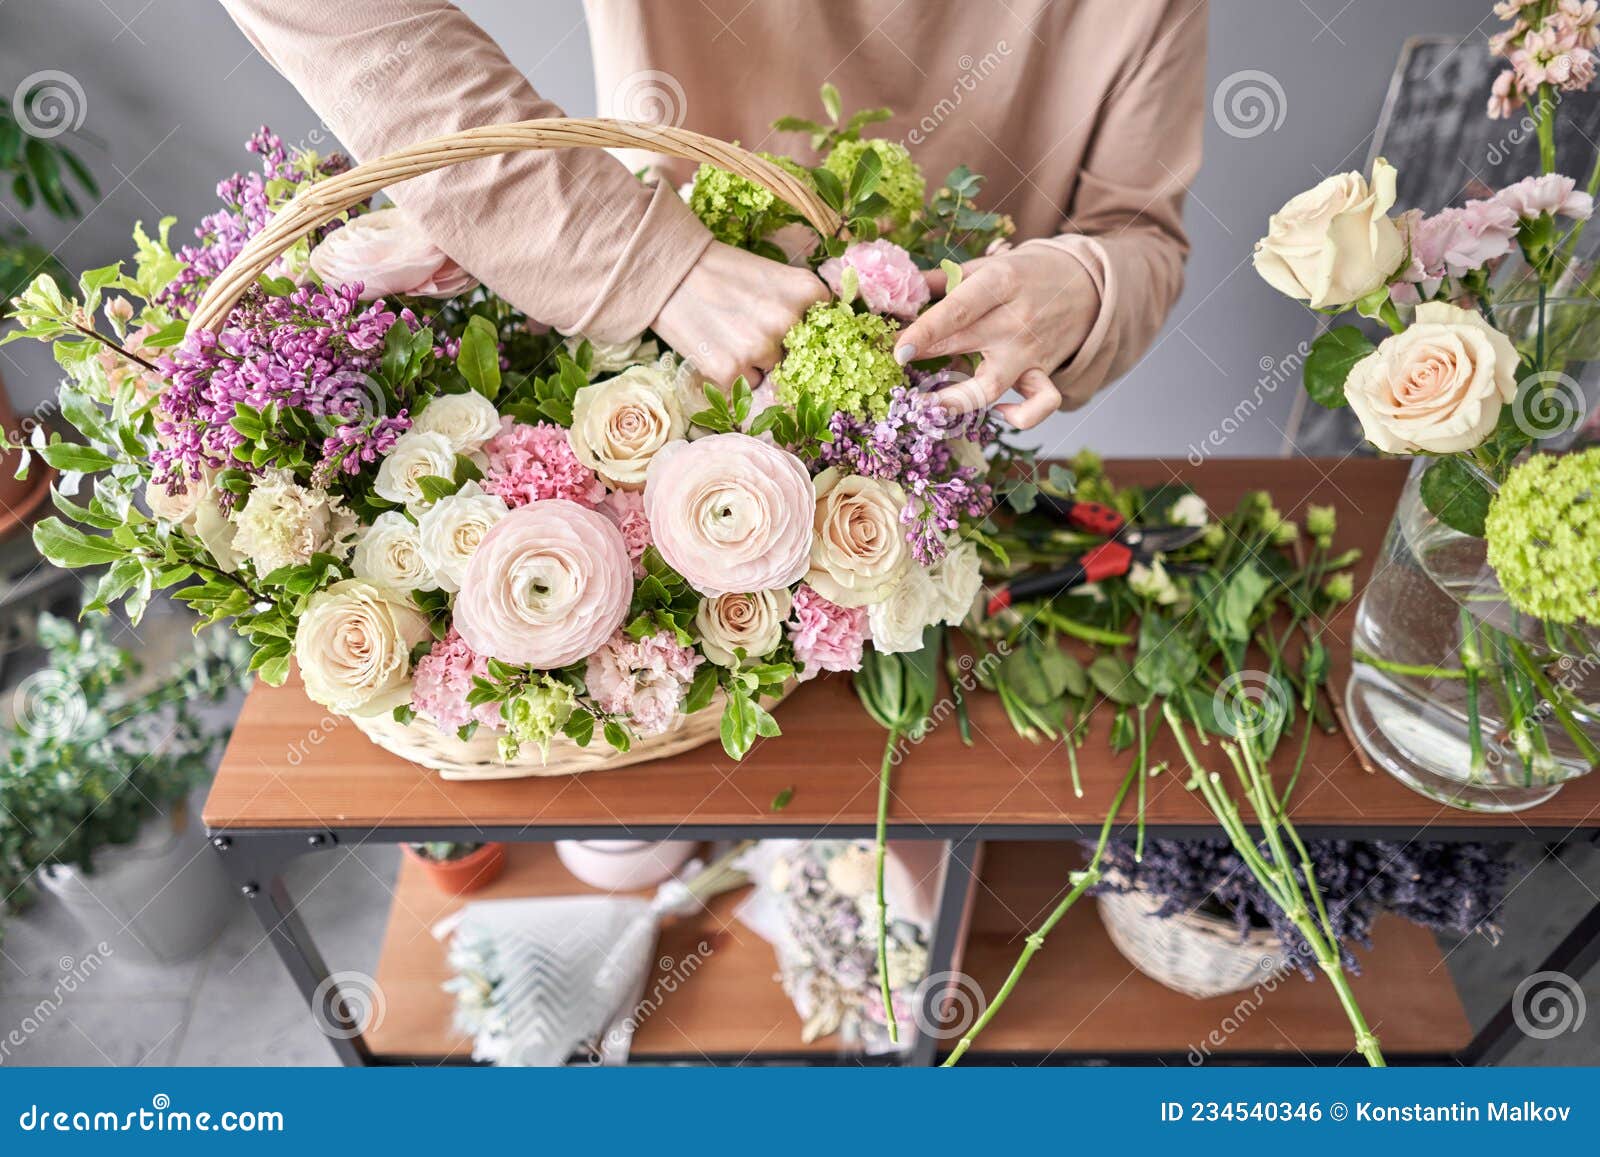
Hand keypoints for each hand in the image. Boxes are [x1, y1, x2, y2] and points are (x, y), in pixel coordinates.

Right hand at [652, 240, 829, 388]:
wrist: (670, 272)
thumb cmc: (723, 272)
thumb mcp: (774, 276)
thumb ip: (801, 304)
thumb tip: (821, 344)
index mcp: (807, 292)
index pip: (829, 330)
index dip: (811, 335)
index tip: (796, 334)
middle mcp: (789, 321)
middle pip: (801, 356)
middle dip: (781, 349)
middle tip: (751, 327)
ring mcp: (760, 349)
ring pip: (772, 372)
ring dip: (756, 362)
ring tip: (730, 333)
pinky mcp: (731, 372)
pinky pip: (745, 386)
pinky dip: (732, 373)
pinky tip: (716, 347)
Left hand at [892, 244, 1099, 427]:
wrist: (1087, 283)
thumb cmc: (1026, 273)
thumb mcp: (987, 265)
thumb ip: (943, 280)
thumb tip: (900, 291)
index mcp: (1000, 283)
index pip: (957, 310)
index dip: (924, 332)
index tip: (896, 350)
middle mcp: (1015, 320)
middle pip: (963, 344)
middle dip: (924, 358)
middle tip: (892, 367)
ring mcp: (1030, 351)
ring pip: (992, 386)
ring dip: (957, 401)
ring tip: (928, 406)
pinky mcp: (1044, 373)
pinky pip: (1040, 405)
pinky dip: (1020, 417)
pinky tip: (997, 412)